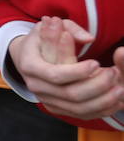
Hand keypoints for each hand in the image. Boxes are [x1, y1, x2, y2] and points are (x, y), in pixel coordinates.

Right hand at [8, 17, 123, 119]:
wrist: (26, 57)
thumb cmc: (41, 39)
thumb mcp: (51, 26)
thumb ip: (71, 29)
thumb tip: (88, 38)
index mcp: (30, 66)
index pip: (55, 75)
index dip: (78, 72)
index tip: (97, 63)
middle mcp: (35, 86)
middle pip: (70, 94)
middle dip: (96, 86)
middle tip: (114, 73)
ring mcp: (46, 100)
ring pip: (78, 108)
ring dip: (102, 100)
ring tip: (120, 88)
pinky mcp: (56, 108)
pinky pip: (81, 115)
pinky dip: (101, 110)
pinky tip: (115, 101)